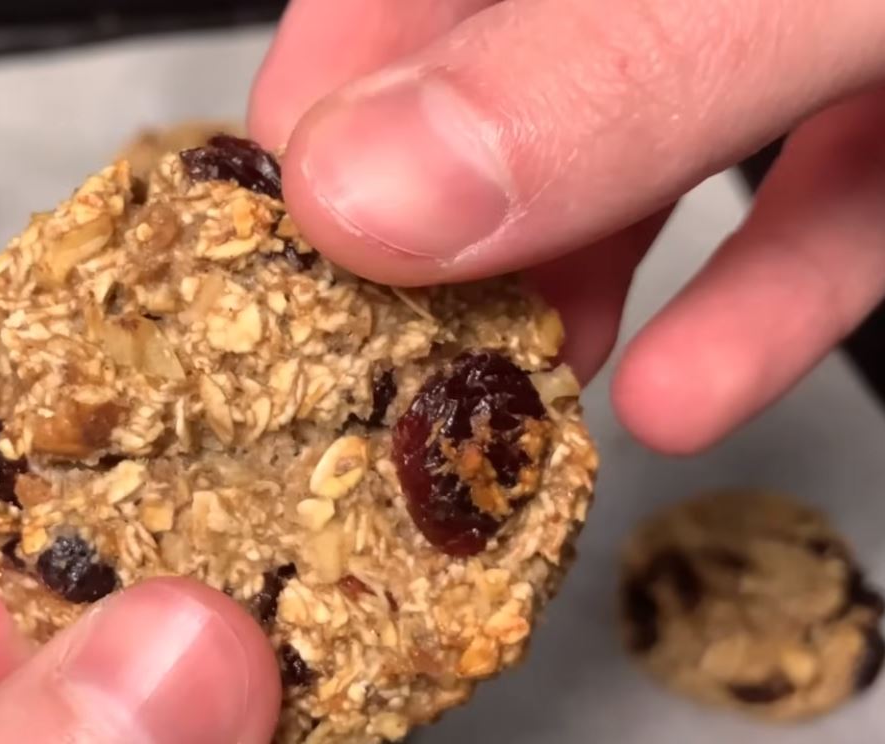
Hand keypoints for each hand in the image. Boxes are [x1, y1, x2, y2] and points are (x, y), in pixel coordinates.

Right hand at [250, 0, 884, 453]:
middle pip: (506, 82)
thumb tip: (370, 186)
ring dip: (576, 293)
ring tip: (514, 395)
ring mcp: (795, 29)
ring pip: (644, 156)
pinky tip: (684, 394)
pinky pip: (803, 210)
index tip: (283, 234)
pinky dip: (745, 307)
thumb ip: (602, 70)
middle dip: (445, 232)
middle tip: (386, 357)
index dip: (329, 96)